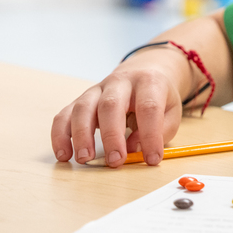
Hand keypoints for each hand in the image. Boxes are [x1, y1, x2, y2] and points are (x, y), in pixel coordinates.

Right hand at [51, 53, 186, 167]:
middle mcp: (120, 82)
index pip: (149, 107)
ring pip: (83, 108)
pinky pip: (64, 115)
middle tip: (114, 161)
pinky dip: (60, 135)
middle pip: (110, 105)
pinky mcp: (81, 99)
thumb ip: (160, 130)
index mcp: (149, 82)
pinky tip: (64, 154)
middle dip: (111, 136)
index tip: (152, 160)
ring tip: (84, 159)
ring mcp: (97, 89)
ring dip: (81, 136)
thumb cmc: (159, 97)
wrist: (145, 70)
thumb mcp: (171, 111)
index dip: (150, 135)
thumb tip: (134, 148)